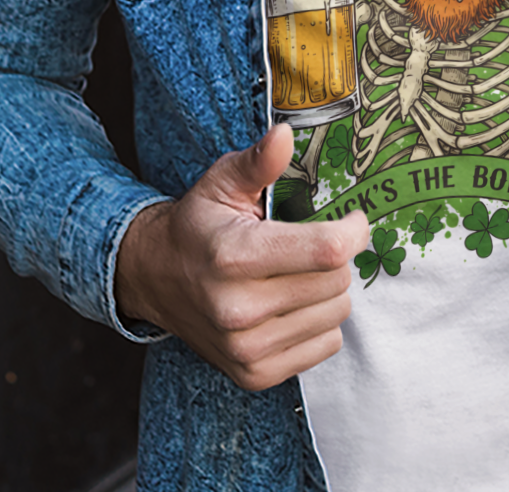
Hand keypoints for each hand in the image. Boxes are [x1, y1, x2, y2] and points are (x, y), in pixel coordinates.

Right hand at [114, 123, 369, 390]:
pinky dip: (319, 322)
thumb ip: (260, 161)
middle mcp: (238, 309)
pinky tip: (291, 304)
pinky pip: (326, 345)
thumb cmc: (199, 224)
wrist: (155, 279)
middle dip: (336, 257)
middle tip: (312, 244)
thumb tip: (286, 134)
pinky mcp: (254, 374)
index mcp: (234, 256)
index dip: (353, 230)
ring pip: (337, 314)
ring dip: (329, 290)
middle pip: (337, 282)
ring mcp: (245, 349)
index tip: (352, 218)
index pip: (326, 250)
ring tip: (298, 273)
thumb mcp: (223, 182)